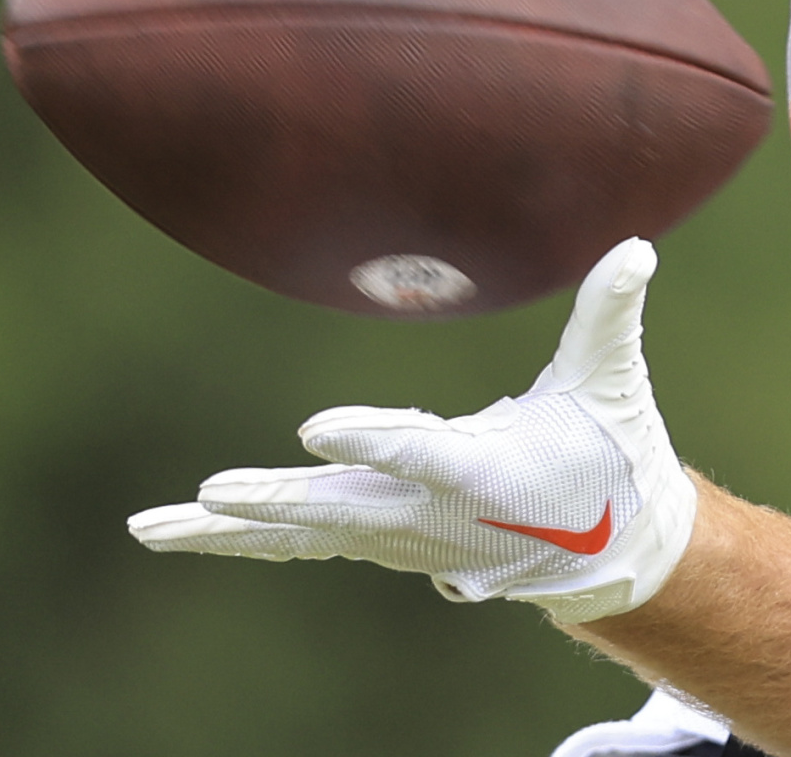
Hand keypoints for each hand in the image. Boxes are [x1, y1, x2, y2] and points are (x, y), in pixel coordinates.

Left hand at [127, 238, 700, 621]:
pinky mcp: (380, 536)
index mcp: (486, 472)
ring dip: (228, 529)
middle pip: (340, 509)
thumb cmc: (607, 450)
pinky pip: (300, 537)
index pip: (420, 454)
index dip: (369, 440)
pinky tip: (186, 528)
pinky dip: (243, 535)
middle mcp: (431, 516)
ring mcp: (399, 534)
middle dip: (274, 502)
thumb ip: (610, 312)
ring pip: (302, 531)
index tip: (313, 430)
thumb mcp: (610, 380)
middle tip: (213, 494)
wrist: (606, 544)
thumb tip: (636, 246)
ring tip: (154, 525)